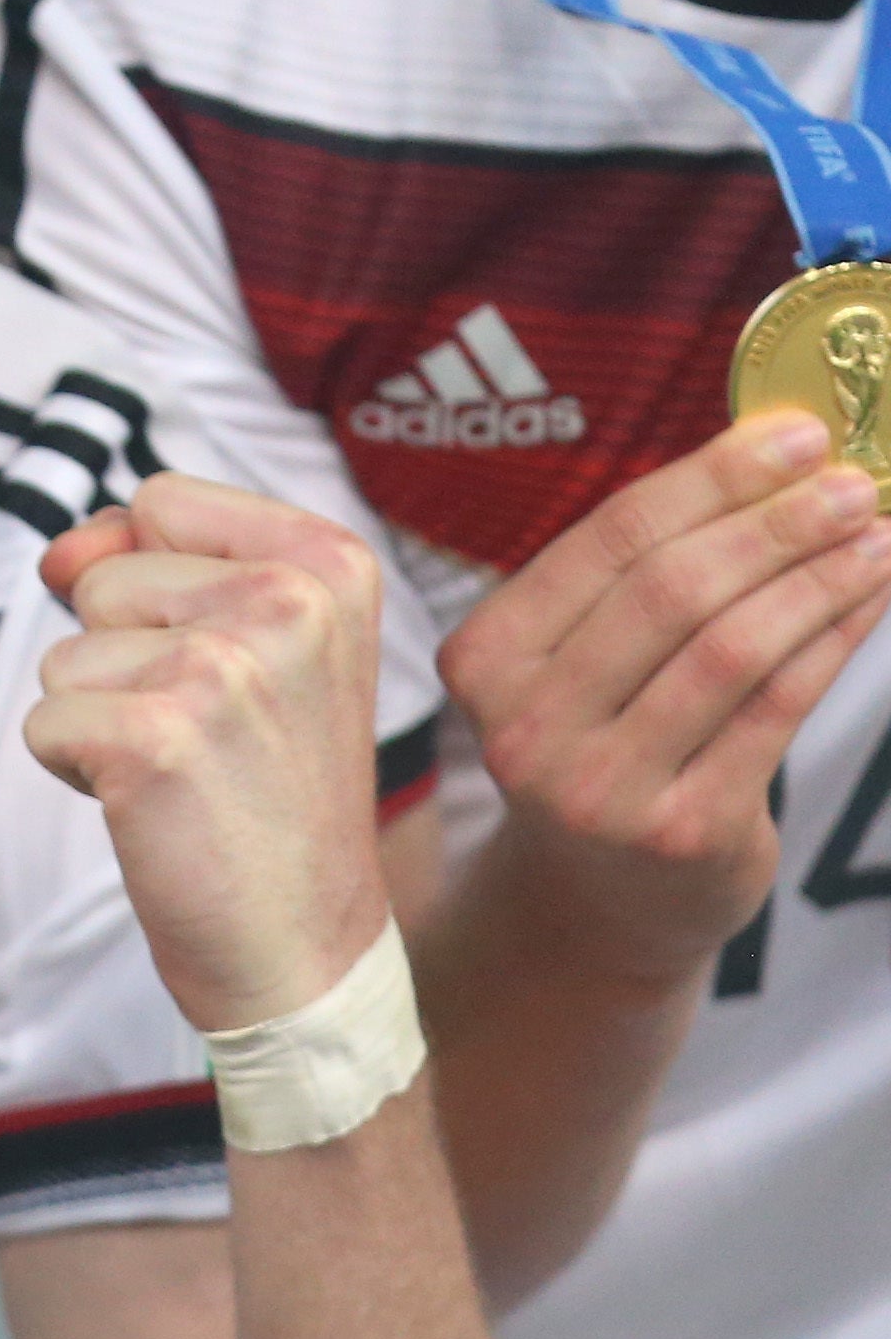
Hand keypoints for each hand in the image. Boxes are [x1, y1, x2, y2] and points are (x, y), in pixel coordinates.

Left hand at [30, 473, 402, 1028]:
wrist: (305, 943)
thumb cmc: (267, 793)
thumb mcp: (254, 650)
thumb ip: (157, 566)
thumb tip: (64, 550)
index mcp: (331, 561)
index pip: (160, 502)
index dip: (153, 583)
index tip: (225, 659)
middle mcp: (290, 601)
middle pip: (104, 576)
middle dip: (123, 658)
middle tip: (208, 734)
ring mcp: (223, 668)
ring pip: (65, 654)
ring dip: (100, 718)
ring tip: (188, 770)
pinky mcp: (154, 740)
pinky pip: (43, 722)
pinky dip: (76, 770)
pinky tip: (156, 807)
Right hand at [424, 409, 890, 994]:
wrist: (598, 903)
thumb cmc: (606, 748)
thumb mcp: (581, 665)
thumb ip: (641, 574)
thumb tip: (776, 451)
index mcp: (485, 661)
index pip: (609, 541)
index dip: (714, 479)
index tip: (800, 435)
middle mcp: (524, 727)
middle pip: (669, 591)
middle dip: (775, 524)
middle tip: (852, 483)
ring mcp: (598, 788)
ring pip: (730, 648)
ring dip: (818, 579)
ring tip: (874, 534)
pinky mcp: (679, 831)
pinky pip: (775, 710)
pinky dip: (834, 640)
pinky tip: (869, 597)